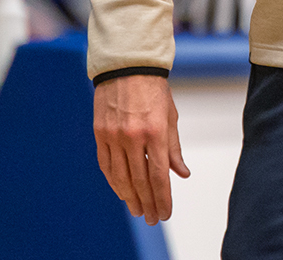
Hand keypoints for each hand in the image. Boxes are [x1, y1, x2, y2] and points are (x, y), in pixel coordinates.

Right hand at [93, 73, 189, 224]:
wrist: (127, 65)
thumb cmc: (153, 90)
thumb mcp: (170, 117)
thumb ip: (174, 149)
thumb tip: (182, 174)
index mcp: (156, 132)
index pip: (159, 175)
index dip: (162, 198)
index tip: (164, 213)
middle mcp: (133, 136)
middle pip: (140, 180)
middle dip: (147, 202)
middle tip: (151, 218)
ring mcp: (114, 135)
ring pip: (121, 176)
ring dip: (129, 197)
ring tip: (136, 209)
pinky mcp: (99, 132)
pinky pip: (105, 164)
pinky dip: (113, 181)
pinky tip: (120, 191)